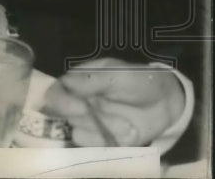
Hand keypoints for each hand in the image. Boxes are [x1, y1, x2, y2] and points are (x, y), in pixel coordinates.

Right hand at [43, 59, 186, 146]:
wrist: (167, 102)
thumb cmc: (140, 80)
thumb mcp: (119, 73)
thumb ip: (92, 79)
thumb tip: (66, 82)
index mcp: (78, 82)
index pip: (55, 92)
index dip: (61, 101)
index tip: (80, 107)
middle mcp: (78, 102)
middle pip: (62, 116)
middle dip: (85, 119)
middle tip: (103, 117)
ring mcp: (90, 122)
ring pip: (79, 133)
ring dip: (103, 131)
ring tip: (127, 124)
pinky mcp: (102, 140)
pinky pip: (95, 147)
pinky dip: (112, 143)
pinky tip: (129, 134)